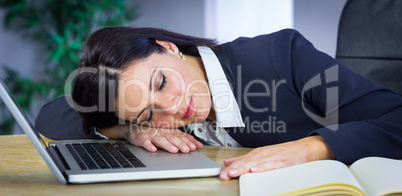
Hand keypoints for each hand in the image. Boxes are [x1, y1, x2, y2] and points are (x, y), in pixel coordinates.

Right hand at [97, 124, 202, 152]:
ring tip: (173, 150)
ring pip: (160, 140)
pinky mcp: (141, 138)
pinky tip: (152, 149)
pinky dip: (149, 145)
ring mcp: (152, 135)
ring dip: (167, 145)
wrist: (135, 128)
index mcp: (169, 132)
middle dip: (180, 144)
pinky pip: (145, 142)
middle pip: (173, 138)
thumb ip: (182, 139)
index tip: (196, 147)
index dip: (189, 141)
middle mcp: (162, 133)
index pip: (181, 136)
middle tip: (187, 150)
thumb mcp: (169, 134)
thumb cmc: (154, 131)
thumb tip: (196, 145)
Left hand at [219, 135, 334, 179]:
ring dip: (244, 168)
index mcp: (257, 154)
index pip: (241, 161)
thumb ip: (244, 159)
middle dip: (234, 169)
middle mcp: (263, 155)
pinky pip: (272, 165)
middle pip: (246, 162)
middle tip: (224, 175)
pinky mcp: (283, 162)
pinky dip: (263, 167)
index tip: (221, 174)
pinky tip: (255, 171)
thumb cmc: (285, 153)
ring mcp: (273, 158)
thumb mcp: (262, 154)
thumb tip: (228, 162)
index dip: (230, 168)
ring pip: (256, 163)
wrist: (305, 149)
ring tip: (234, 173)